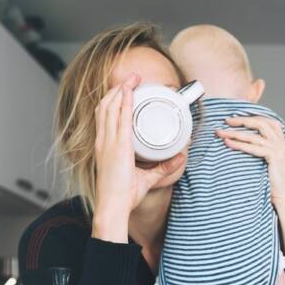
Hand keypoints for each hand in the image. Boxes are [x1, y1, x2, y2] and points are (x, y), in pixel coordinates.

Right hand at [92, 73, 185, 241]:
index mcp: (104, 146)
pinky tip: (129, 91)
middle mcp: (104, 141)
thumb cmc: (122, 196)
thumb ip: (162, 167)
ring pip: (111, 107)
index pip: (104, 116)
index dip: (112, 99)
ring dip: (122, 90)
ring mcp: (109, 142)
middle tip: (132, 78)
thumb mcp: (144, 177)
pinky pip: (120, 118)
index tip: (123, 89)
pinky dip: (124, 102)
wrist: (112, 206)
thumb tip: (180, 158)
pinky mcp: (117, 146)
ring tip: (133, 78)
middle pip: (106, 106)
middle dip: (118, 88)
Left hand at [216, 116, 284, 209]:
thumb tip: (245, 145)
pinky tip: (228, 143)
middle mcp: (282, 143)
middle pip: (261, 123)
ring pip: (255, 135)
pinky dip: (239, 144)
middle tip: (226, 120)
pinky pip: (254, 147)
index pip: (268, 122)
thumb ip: (262, 152)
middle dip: (242, 120)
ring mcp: (280, 149)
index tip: (236, 119)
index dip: (252, 118)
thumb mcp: (270, 164)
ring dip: (235, 133)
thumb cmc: (275, 184)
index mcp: (282, 143)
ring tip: (221, 133)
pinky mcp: (275, 157)